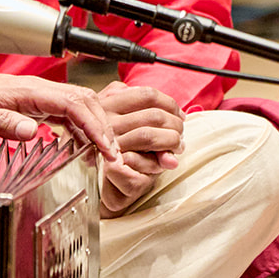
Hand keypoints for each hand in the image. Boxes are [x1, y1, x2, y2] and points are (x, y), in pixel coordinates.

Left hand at [0, 69, 120, 164]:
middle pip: (83, 101)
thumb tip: (34, 131)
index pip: (73, 105)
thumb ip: (2, 123)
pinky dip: (81, 125)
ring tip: (106, 150)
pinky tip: (84, 140)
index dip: (95, 126)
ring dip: (96, 125)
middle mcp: (34, 90)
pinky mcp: (29, 105)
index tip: (107, 147)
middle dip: (105, 126)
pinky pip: (64, 111)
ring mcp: (33, 96)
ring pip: (77, 104)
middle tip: (115, 154)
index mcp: (25, 91)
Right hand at [95, 81, 185, 216]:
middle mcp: (105, 121)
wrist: (97, 182)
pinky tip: (161, 164)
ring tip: (176, 148)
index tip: (180, 116)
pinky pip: (143, 160)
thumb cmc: (116, 146)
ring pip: (148, 135)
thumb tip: (176, 137)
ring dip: (171, 142)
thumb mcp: (128, 124)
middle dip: (175, 125)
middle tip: (180, 136)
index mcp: (108, 103)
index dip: (170, 104)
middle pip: (154, 115)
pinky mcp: (111, 166)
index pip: (147, 95)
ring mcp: (106, 143)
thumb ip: (151, 123)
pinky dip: (157, 163)